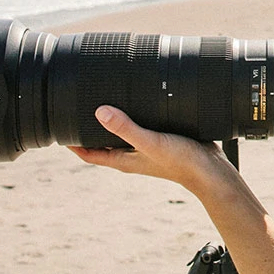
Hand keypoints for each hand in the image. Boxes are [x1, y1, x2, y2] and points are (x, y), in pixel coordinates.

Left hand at [71, 106, 273, 273]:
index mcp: (123, 160)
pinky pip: (141, 130)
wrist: (212, 173)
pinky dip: (134, 120)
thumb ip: (126, 128)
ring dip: (112, 123)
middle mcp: (132, 156)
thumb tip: (99, 112)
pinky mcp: (162, 142)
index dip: (73, 142)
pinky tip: (139, 104)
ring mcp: (147, 151)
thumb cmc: (181, 162)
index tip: (60, 125)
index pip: (89, 153)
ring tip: (104, 100)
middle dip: (90, 128)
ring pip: (122, 136)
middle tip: (78, 106)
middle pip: (103, 144)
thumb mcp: (150, 142)